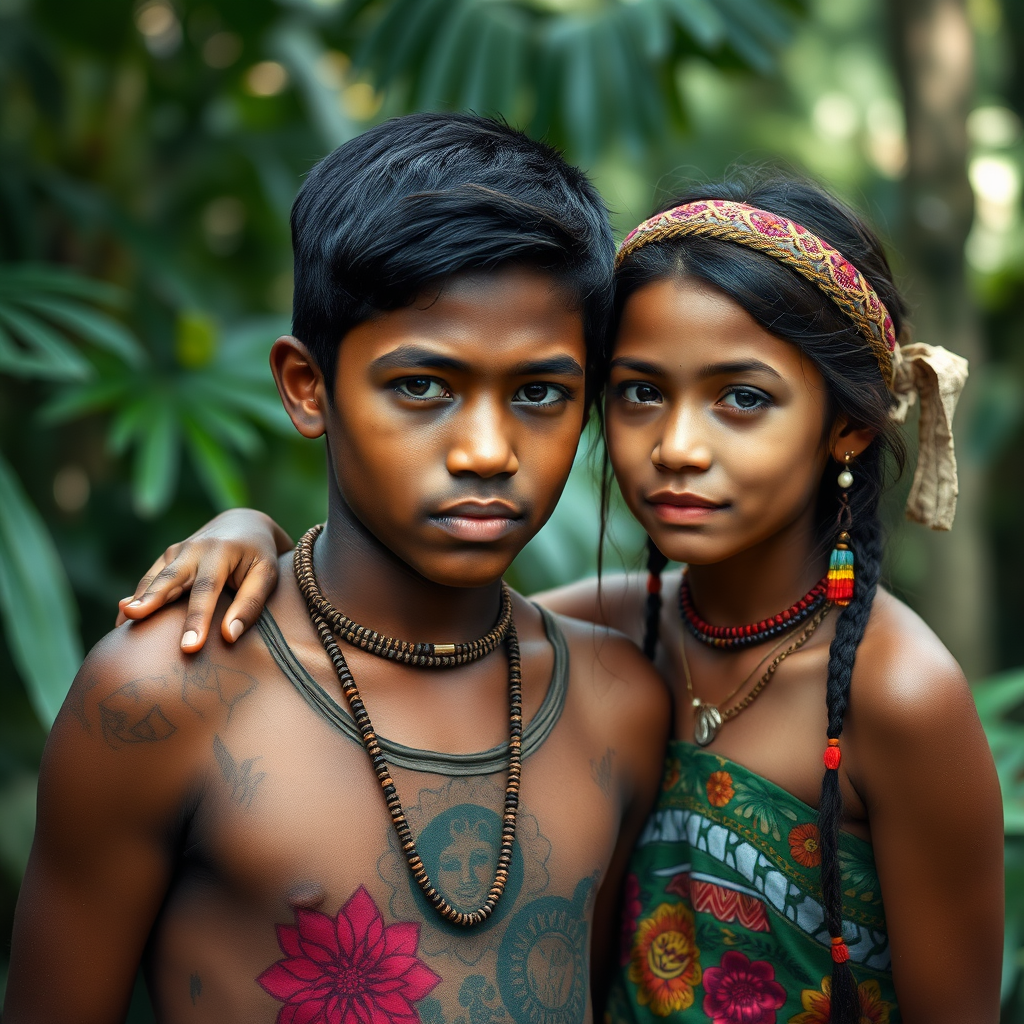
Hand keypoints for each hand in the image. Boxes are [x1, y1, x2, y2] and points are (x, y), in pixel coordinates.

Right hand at [115, 509, 292, 651]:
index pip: (207, 589)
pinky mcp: (167, 558)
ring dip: (137, 600)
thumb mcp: (267, 575)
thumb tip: (229, 636)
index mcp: (221, 552)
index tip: (189, 646)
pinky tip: (123, 618)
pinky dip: (137, 597)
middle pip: (170, 577)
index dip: (197, 618)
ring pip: (154, 578)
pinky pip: (149, 579)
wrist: (243, 524)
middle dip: (151, 599)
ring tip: (121, 626)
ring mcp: (176, 552)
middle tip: (133, 617)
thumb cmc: (259, 556)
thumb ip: (250, 604)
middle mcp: (194, 549)